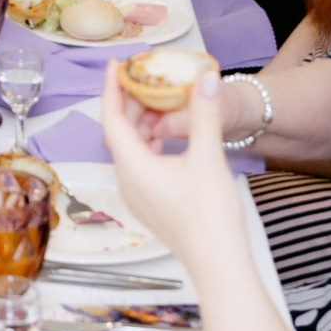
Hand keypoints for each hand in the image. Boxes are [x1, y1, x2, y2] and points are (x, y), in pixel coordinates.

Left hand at [100, 65, 253, 269]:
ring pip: (131, 150)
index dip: (111, 88)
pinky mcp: (151, 205)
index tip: (115, 64)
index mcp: (133, 167)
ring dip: (142, 125)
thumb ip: (204, 115)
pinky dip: (150, 144)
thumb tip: (205, 79)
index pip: (112, 119)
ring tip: (160, 103)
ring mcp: (138, 196)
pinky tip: (170, 137)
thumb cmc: (211, 217)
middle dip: (130, 104)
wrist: (219, 265)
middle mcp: (128, 182)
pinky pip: (141, 165)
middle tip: (144, 78)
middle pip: (119, 134)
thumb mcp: (209, 158)